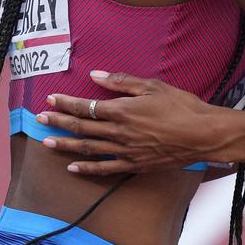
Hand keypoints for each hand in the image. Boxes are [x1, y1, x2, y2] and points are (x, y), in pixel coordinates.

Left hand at [37, 71, 217, 174]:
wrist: (203, 134)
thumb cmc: (182, 107)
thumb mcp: (153, 86)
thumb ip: (121, 82)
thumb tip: (96, 75)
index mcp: (123, 110)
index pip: (87, 106)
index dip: (66, 103)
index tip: (50, 98)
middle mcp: (120, 132)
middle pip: (82, 128)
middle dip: (58, 122)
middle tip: (40, 119)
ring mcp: (126, 151)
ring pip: (88, 149)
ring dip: (65, 145)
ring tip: (46, 143)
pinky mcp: (135, 165)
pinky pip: (105, 168)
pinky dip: (87, 168)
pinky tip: (72, 167)